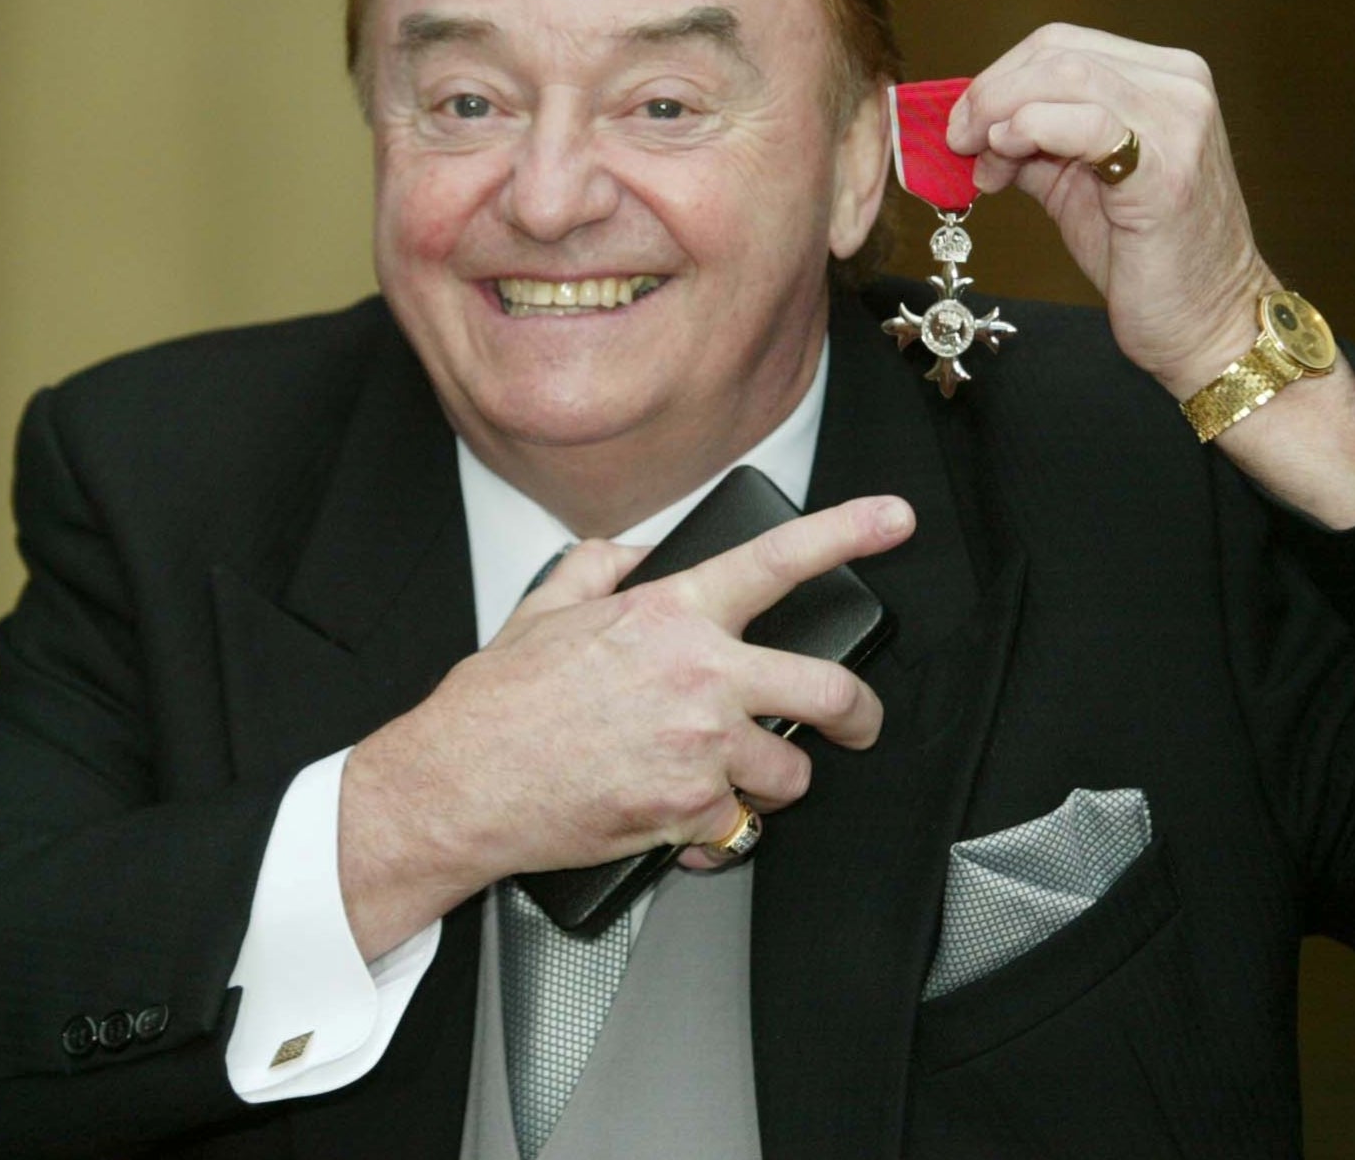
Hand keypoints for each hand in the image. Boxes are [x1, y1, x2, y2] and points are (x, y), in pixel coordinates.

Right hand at [338, 494, 912, 953]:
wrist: (461, 783)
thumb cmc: (498, 703)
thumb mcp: (545, 609)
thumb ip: (598, 568)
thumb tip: (629, 550)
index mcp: (671, 615)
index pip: (779, 560)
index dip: (848, 532)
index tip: (894, 519)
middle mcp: (699, 676)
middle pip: (829, 691)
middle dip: (860, 713)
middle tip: (858, 722)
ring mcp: (699, 749)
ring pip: (789, 775)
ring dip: (773, 785)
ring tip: (736, 784)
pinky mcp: (688, 812)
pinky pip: (737, 830)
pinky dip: (717, 834)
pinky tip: (684, 823)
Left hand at [947, 22, 1272, 395]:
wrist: (1205, 320)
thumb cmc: (1147, 257)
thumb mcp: (1079, 182)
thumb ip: (1036, 143)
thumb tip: (974, 125)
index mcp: (1163, 79)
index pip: (1062, 44)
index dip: (998, 77)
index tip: (963, 124)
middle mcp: (1179, 87)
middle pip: (1058, 51)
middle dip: (990, 93)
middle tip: (958, 140)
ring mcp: (1178, 122)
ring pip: (1066, 76)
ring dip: (1001, 113)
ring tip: (983, 162)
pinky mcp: (1165, 169)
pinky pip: (1087, 123)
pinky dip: (1030, 131)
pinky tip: (1006, 160)